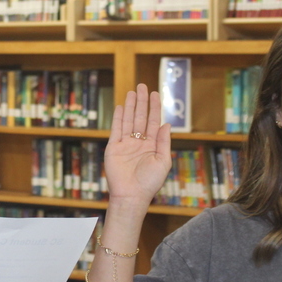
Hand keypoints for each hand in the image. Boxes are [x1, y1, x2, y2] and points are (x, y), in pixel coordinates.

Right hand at [103, 84, 171, 204]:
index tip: (155, 94)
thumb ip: (164, 141)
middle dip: (142, 102)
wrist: (131, 195)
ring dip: (130, 105)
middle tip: (142, 86)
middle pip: (140, 117)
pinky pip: (116, 129)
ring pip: (128, 120)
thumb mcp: (163, 161)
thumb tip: (167, 124)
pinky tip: (120, 106)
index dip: (154, 107)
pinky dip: (118, 117)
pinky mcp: (114, 147)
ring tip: (132, 91)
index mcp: (152, 145)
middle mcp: (139, 142)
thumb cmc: (149, 182)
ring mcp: (126, 144)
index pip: (153, 121)